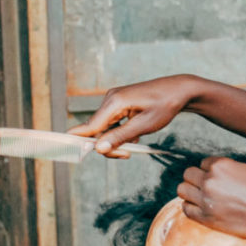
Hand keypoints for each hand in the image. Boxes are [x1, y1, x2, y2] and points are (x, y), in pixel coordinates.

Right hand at [68, 75, 200, 157]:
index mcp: (114, 102)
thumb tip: (98, 149)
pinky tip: (134, 134)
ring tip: (134, 143)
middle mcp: (110, 100)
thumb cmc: (165, 105)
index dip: (78, 141)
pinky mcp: (118, 104)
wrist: (180, 90)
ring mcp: (113, 101)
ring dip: (115, 140)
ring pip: (104, 129)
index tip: (66, 151)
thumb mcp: (144, 125)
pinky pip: (111, 123)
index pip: (89, 126)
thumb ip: (120, 137)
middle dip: (108, 145)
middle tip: (126, 155)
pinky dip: (120, 133)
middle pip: (96, 130)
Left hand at [177, 156, 245, 241]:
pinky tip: (201, 209)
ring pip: (182, 190)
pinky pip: (186, 210)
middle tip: (207, 188)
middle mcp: (210, 180)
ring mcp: (207, 200)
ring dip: (190, 192)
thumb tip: (221, 171)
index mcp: (221, 165)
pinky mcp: (207, 219)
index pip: (203, 163)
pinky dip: (191, 208)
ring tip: (202, 198)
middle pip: (188, 174)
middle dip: (196, 179)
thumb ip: (231, 169)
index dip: (210, 171)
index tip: (219, 179)